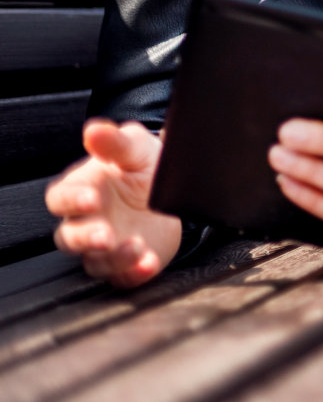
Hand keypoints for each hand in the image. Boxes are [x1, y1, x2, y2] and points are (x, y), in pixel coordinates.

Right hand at [45, 119, 182, 288]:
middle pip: (70, 237)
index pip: (61, 198)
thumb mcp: (137, 148)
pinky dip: (135, 273)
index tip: (91, 198)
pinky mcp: (127, 264)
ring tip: (136, 246)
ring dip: (114, 258)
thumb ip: (115, 142)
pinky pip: (124, 277)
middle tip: (106, 235)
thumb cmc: (146, 166)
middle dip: (86, 238)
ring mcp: (107, 245)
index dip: (71, 200)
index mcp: (83, 189)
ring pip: (95, 261)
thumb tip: (94, 129)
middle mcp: (89, 221)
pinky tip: (148, 263)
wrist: (178, 189)